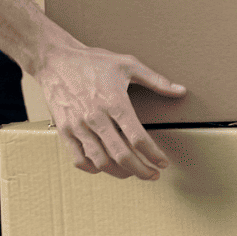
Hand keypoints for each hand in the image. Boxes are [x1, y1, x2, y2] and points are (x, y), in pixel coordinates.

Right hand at [33, 40, 185, 179]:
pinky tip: (105, 166)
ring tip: (132, 172)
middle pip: (121, 156)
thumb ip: (156, 80)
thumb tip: (181, 91)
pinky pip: (79, 160)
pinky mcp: (64, 131)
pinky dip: (94, 169)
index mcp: (114, 102)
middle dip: (141, 170)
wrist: (55, 60)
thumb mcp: (128, 64)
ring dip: (120, 173)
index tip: (163, 162)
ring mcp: (78, 126)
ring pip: (101, 162)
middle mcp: (96, 118)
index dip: (154, 154)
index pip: (138, 138)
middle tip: (153, 175)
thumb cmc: (93, 61)